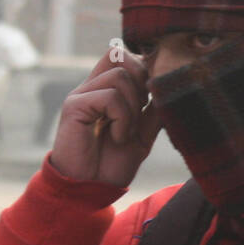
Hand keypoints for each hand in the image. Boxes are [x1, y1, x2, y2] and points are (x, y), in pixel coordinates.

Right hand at [48, 47, 161, 187]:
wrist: (90, 189)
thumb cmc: (110, 166)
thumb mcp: (141, 138)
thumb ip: (153, 114)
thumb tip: (169, 89)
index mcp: (105, 91)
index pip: (124, 55)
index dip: (143, 68)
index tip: (149, 100)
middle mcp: (91, 87)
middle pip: (120, 54)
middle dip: (140, 83)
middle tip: (138, 114)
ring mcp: (81, 95)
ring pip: (119, 76)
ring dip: (131, 108)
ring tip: (125, 133)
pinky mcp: (74, 106)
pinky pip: (109, 96)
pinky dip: (122, 119)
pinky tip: (117, 137)